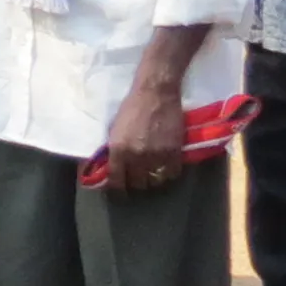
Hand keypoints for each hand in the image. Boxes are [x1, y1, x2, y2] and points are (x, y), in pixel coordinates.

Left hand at [101, 65, 189, 191]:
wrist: (155, 93)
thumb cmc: (132, 107)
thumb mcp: (115, 129)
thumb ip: (114, 150)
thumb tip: (110, 167)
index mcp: (118, 150)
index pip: (116, 180)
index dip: (117, 189)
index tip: (120, 191)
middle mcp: (136, 156)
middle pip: (137, 184)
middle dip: (136, 184)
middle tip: (138, 179)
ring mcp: (157, 156)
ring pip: (155, 181)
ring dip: (153, 179)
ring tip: (152, 174)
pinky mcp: (174, 152)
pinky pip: (172, 174)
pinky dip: (169, 173)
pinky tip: (166, 168)